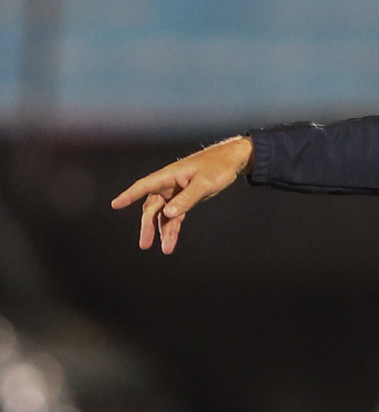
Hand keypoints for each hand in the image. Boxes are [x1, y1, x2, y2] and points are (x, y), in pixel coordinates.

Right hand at [111, 136, 253, 253]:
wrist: (231, 162)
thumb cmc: (217, 167)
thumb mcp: (204, 183)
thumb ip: (186, 198)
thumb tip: (168, 213)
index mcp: (169, 176)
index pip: (144, 186)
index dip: (129, 195)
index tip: (115, 205)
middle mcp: (168, 185)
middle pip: (152, 207)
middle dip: (148, 226)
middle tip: (144, 244)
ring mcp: (175, 193)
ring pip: (163, 215)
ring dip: (162, 231)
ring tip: (165, 249)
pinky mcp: (184, 200)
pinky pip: (175, 217)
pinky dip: (173, 229)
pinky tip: (170, 243)